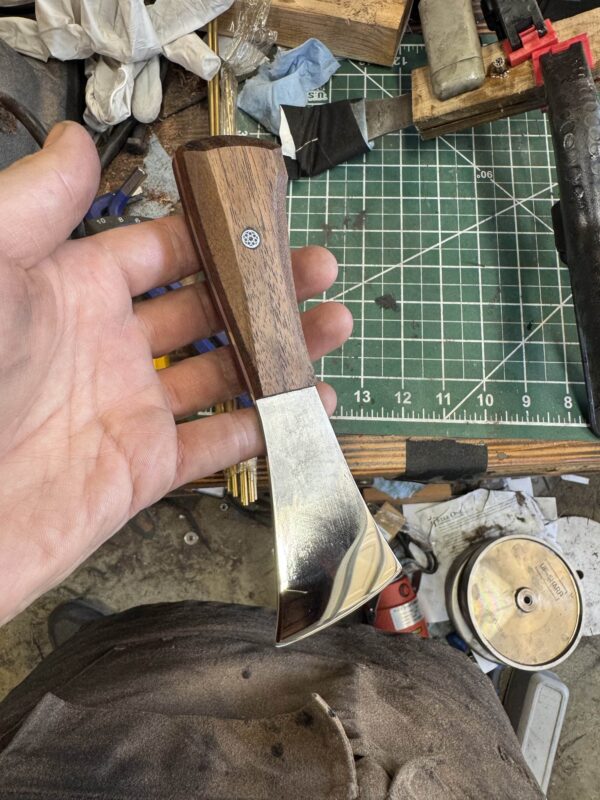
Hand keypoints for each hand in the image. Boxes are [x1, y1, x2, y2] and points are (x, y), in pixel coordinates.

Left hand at [0, 123, 351, 623]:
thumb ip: (33, 205)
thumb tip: (75, 143)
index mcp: (71, 291)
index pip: (158, 250)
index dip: (213, 234)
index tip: (264, 217)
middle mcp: (108, 348)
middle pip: (206, 308)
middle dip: (266, 288)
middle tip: (317, 269)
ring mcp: (130, 410)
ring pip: (224, 372)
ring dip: (281, 351)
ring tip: (332, 325)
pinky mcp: (143, 471)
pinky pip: (217, 444)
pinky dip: (266, 428)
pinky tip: (309, 407)